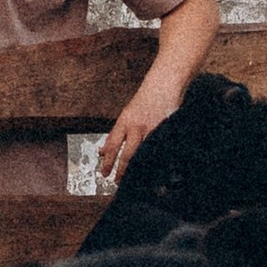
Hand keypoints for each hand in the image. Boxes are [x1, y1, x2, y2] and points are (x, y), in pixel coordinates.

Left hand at [99, 73, 182, 188]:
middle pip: (127, 153)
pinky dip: (154, 160)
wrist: (163, 85)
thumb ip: (115, 135)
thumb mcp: (125, 116)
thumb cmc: (145, 100)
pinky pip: (157, 149)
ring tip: (134, 178)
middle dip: (121, 169)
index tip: (104, 173)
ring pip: (142, 154)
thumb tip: (102, 151)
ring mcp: (151, 129)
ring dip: (137, 168)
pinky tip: (152, 169)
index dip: (107, 161)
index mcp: (124, 122)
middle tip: (117, 181)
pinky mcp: (164, 131)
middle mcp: (136, 127)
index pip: (112, 145)